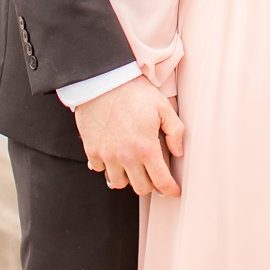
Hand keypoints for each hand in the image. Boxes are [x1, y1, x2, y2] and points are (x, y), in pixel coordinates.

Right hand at [74, 77, 183, 196]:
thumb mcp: (163, 106)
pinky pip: (99, 169)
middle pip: (141, 188)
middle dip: (150, 184)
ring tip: (131, 166)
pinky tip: (112, 156)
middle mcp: (126, 156)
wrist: (102, 79)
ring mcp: (106, 154)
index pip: (162, 182)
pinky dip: (107, 166)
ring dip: (127, 177)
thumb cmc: (133, 91)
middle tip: (152, 174)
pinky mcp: (91, 149)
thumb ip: (176, 131)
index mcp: (146, 147)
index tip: (173, 190)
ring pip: (118, 183)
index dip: (170, 189)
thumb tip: (178, 152)